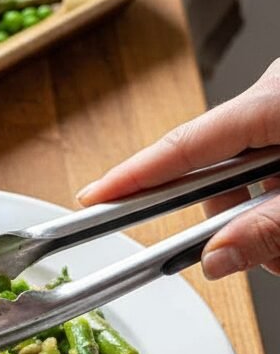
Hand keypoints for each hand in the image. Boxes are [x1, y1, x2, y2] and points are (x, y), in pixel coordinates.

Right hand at [78, 59, 279, 277]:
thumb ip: (267, 230)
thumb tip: (214, 259)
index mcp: (273, 100)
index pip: (182, 145)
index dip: (133, 175)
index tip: (92, 198)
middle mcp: (273, 93)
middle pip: (216, 167)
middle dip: (228, 217)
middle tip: (246, 252)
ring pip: (244, 173)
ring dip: (259, 216)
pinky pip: (267, 163)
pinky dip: (274, 200)